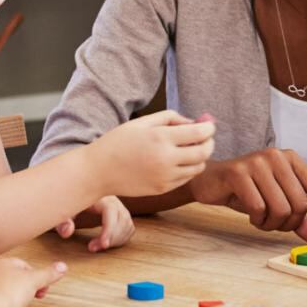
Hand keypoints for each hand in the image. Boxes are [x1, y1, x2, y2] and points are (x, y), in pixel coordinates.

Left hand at [0, 256, 67, 306]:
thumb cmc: (9, 293)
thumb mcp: (35, 281)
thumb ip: (49, 274)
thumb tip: (63, 266)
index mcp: (3, 262)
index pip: (25, 266)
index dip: (36, 278)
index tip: (42, 288)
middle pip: (15, 278)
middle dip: (26, 287)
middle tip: (33, 297)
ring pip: (6, 289)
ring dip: (15, 296)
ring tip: (19, 305)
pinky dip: (4, 304)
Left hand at [56, 195, 134, 251]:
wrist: (74, 194)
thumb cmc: (69, 204)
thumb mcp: (62, 212)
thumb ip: (63, 222)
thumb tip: (67, 232)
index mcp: (99, 197)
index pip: (111, 211)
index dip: (109, 228)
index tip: (103, 245)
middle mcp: (113, 199)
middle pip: (122, 219)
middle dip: (112, 238)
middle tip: (93, 248)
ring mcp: (119, 206)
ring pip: (127, 224)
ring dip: (115, 240)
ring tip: (96, 246)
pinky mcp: (121, 213)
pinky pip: (129, 227)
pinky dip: (121, 238)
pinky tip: (106, 243)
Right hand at [94, 110, 215, 197]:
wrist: (98, 171)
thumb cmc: (118, 142)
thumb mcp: (142, 122)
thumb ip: (171, 118)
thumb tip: (194, 122)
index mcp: (161, 138)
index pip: (200, 133)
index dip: (209, 127)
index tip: (208, 124)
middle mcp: (166, 159)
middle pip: (204, 152)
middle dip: (209, 142)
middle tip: (205, 137)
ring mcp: (165, 177)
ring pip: (198, 167)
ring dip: (200, 157)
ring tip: (189, 149)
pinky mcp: (162, 188)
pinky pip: (186, 178)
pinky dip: (188, 169)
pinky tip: (177, 161)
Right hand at [188, 149, 306, 245]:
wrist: (210, 182)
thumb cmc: (246, 191)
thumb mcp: (277, 203)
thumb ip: (300, 219)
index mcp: (292, 159)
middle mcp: (277, 156)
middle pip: (301, 204)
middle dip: (290, 224)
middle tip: (276, 225)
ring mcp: (258, 162)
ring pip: (281, 209)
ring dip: (271, 224)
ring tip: (261, 220)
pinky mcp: (238, 172)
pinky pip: (259, 208)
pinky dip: (257, 220)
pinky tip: (251, 216)